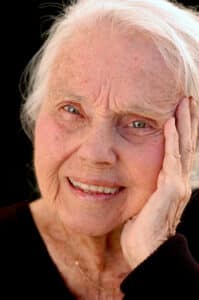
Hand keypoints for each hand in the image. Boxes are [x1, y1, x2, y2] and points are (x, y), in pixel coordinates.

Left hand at [120, 97, 198, 269]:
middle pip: (187, 142)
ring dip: (184, 123)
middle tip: (188, 97)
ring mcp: (178, 182)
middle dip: (189, 119)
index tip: (181, 110)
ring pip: (183, 146)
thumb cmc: (143, 226)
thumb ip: (148, 185)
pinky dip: (171, 139)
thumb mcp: (146, 200)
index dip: (183, 129)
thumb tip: (136, 174)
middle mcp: (180, 179)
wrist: (147, 249)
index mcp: (174, 180)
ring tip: (184, 102)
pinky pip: (171, 157)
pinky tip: (169, 122)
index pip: (181, 149)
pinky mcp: (171, 188)